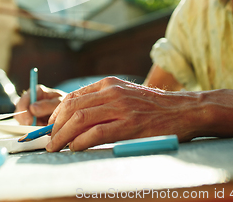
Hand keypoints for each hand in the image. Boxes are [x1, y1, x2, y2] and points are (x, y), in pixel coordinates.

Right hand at [15, 85, 65, 125]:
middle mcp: (30, 99)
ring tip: (42, 126)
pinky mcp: (29, 119)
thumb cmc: (64, 103)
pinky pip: (25, 125)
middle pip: (19, 110)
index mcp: (37, 91)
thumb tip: (32, 108)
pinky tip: (40, 127)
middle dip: (25, 120)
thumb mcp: (59, 102)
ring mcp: (28, 109)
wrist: (68, 110)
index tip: (30, 121)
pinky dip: (32, 128)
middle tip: (34, 127)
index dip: (24, 111)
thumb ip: (47, 105)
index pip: (24, 99)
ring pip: (21, 119)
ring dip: (29, 125)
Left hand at [46, 77, 201, 151]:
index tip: (51, 127)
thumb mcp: (126, 94)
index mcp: (110, 83)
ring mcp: (121, 107)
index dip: (56, 113)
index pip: (73, 96)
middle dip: (55, 126)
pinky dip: (80, 142)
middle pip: (72, 107)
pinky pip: (96, 133)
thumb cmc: (153, 107)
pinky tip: (75, 148)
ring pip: (80, 119)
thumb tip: (78, 117)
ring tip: (55, 147)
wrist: (183, 110)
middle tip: (49, 141)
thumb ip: (104, 100)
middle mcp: (113, 92)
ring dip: (62, 135)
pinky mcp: (130, 125)